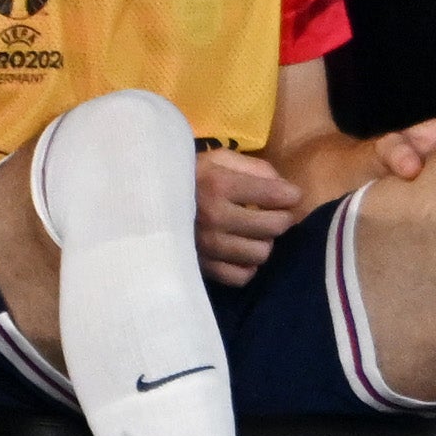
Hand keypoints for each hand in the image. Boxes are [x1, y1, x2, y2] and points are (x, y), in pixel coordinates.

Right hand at [192, 147, 304, 285]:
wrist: (144, 201)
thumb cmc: (188, 175)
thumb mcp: (219, 158)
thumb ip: (254, 167)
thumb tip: (284, 187)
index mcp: (220, 185)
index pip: (274, 195)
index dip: (291, 195)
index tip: (291, 195)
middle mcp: (215, 218)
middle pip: (273, 227)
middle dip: (282, 218)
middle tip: (276, 213)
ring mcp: (207, 246)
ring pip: (260, 254)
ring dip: (264, 242)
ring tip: (255, 233)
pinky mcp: (200, 267)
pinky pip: (240, 276)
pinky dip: (247, 266)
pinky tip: (241, 253)